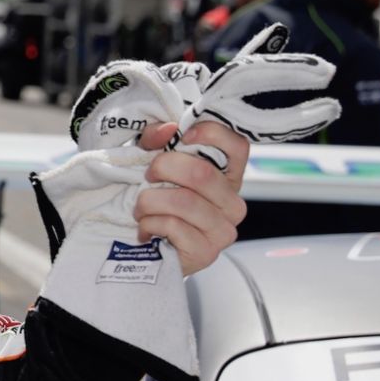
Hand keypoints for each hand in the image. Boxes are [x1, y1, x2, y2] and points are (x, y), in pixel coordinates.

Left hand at [136, 121, 248, 275]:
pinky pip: (172, 226)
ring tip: (141, 207)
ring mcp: (223, 229)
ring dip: (149, 200)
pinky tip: (146, 228)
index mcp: (227, 176)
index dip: (210, 134)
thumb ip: (156, 138)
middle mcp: (233, 202)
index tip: (181, 137)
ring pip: (184, 201)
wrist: (147, 248)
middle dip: (163, 168)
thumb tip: (167, 129)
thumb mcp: (151, 160)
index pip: (238, 145)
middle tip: (147, 176)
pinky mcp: (206, 252)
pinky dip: (149, 223)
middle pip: (202, 173)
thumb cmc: (156, 197)